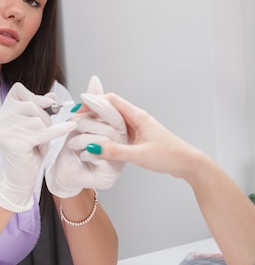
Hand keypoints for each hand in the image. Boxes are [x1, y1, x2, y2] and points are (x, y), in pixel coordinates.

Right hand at [0, 82, 75, 211]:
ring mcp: (5, 132)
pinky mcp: (16, 144)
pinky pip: (44, 132)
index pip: (18, 90)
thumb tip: (52, 95)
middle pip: (32, 105)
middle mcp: (0, 121)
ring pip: (39, 119)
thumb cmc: (26, 153)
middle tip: (45, 132)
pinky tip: (71, 127)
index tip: (45, 106)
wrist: (19, 180)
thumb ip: (39, 110)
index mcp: (1, 113)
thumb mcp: (33, 128)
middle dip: (45, 118)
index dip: (35, 96)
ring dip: (46, 132)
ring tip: (40, 144)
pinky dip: (59, 130)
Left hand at [45, 76, 127, 197]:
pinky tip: (80, 154)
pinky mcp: (111, 174)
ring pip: (107, 141)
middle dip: (89, 122)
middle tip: (74, 122)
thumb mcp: (81, 124)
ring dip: (85, 138)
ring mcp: (119, 161)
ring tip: (72, 142)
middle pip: (113, 126)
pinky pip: (103, 159)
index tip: (83, 100)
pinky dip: (88, 154)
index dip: (100, 105)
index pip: (116, 113)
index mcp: (119, 131)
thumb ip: (92, 104)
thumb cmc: (74, 149)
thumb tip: (95, 80)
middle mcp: (123, 146)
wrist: (64, 175)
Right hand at [80, 92, 200, 178]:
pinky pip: (119, 130)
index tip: (79, 110)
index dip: (94, 102)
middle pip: (110, 108)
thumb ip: (115, 151)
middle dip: (92, 112)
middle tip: (77, 121)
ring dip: (99, 123)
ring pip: (114, 120)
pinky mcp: (138, 137)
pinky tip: (100, 141)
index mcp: (137, 116)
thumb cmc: (169, 156)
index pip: (111, 100)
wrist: (187, 163)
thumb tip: (93, 147)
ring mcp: (138, 127)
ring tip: (84, 130)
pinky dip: (108, 133)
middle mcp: (136, 119)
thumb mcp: (138, 155)